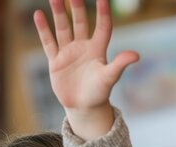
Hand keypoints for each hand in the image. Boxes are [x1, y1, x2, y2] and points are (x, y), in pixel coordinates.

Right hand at [33, 0, 138, 138]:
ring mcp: (68, 52)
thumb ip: (119, 64)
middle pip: (80, 22)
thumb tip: (136, 55)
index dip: (103, 13)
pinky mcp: (56, 61)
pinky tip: (39, 15)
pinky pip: (48, 42)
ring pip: (63, 28)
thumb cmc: (99, 93)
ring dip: (59, 13)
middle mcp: (83, 47)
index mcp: (98, 49)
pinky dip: (43, 29)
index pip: (102, 26)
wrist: (83, 107)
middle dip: (77, 7)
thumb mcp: (109, 77)